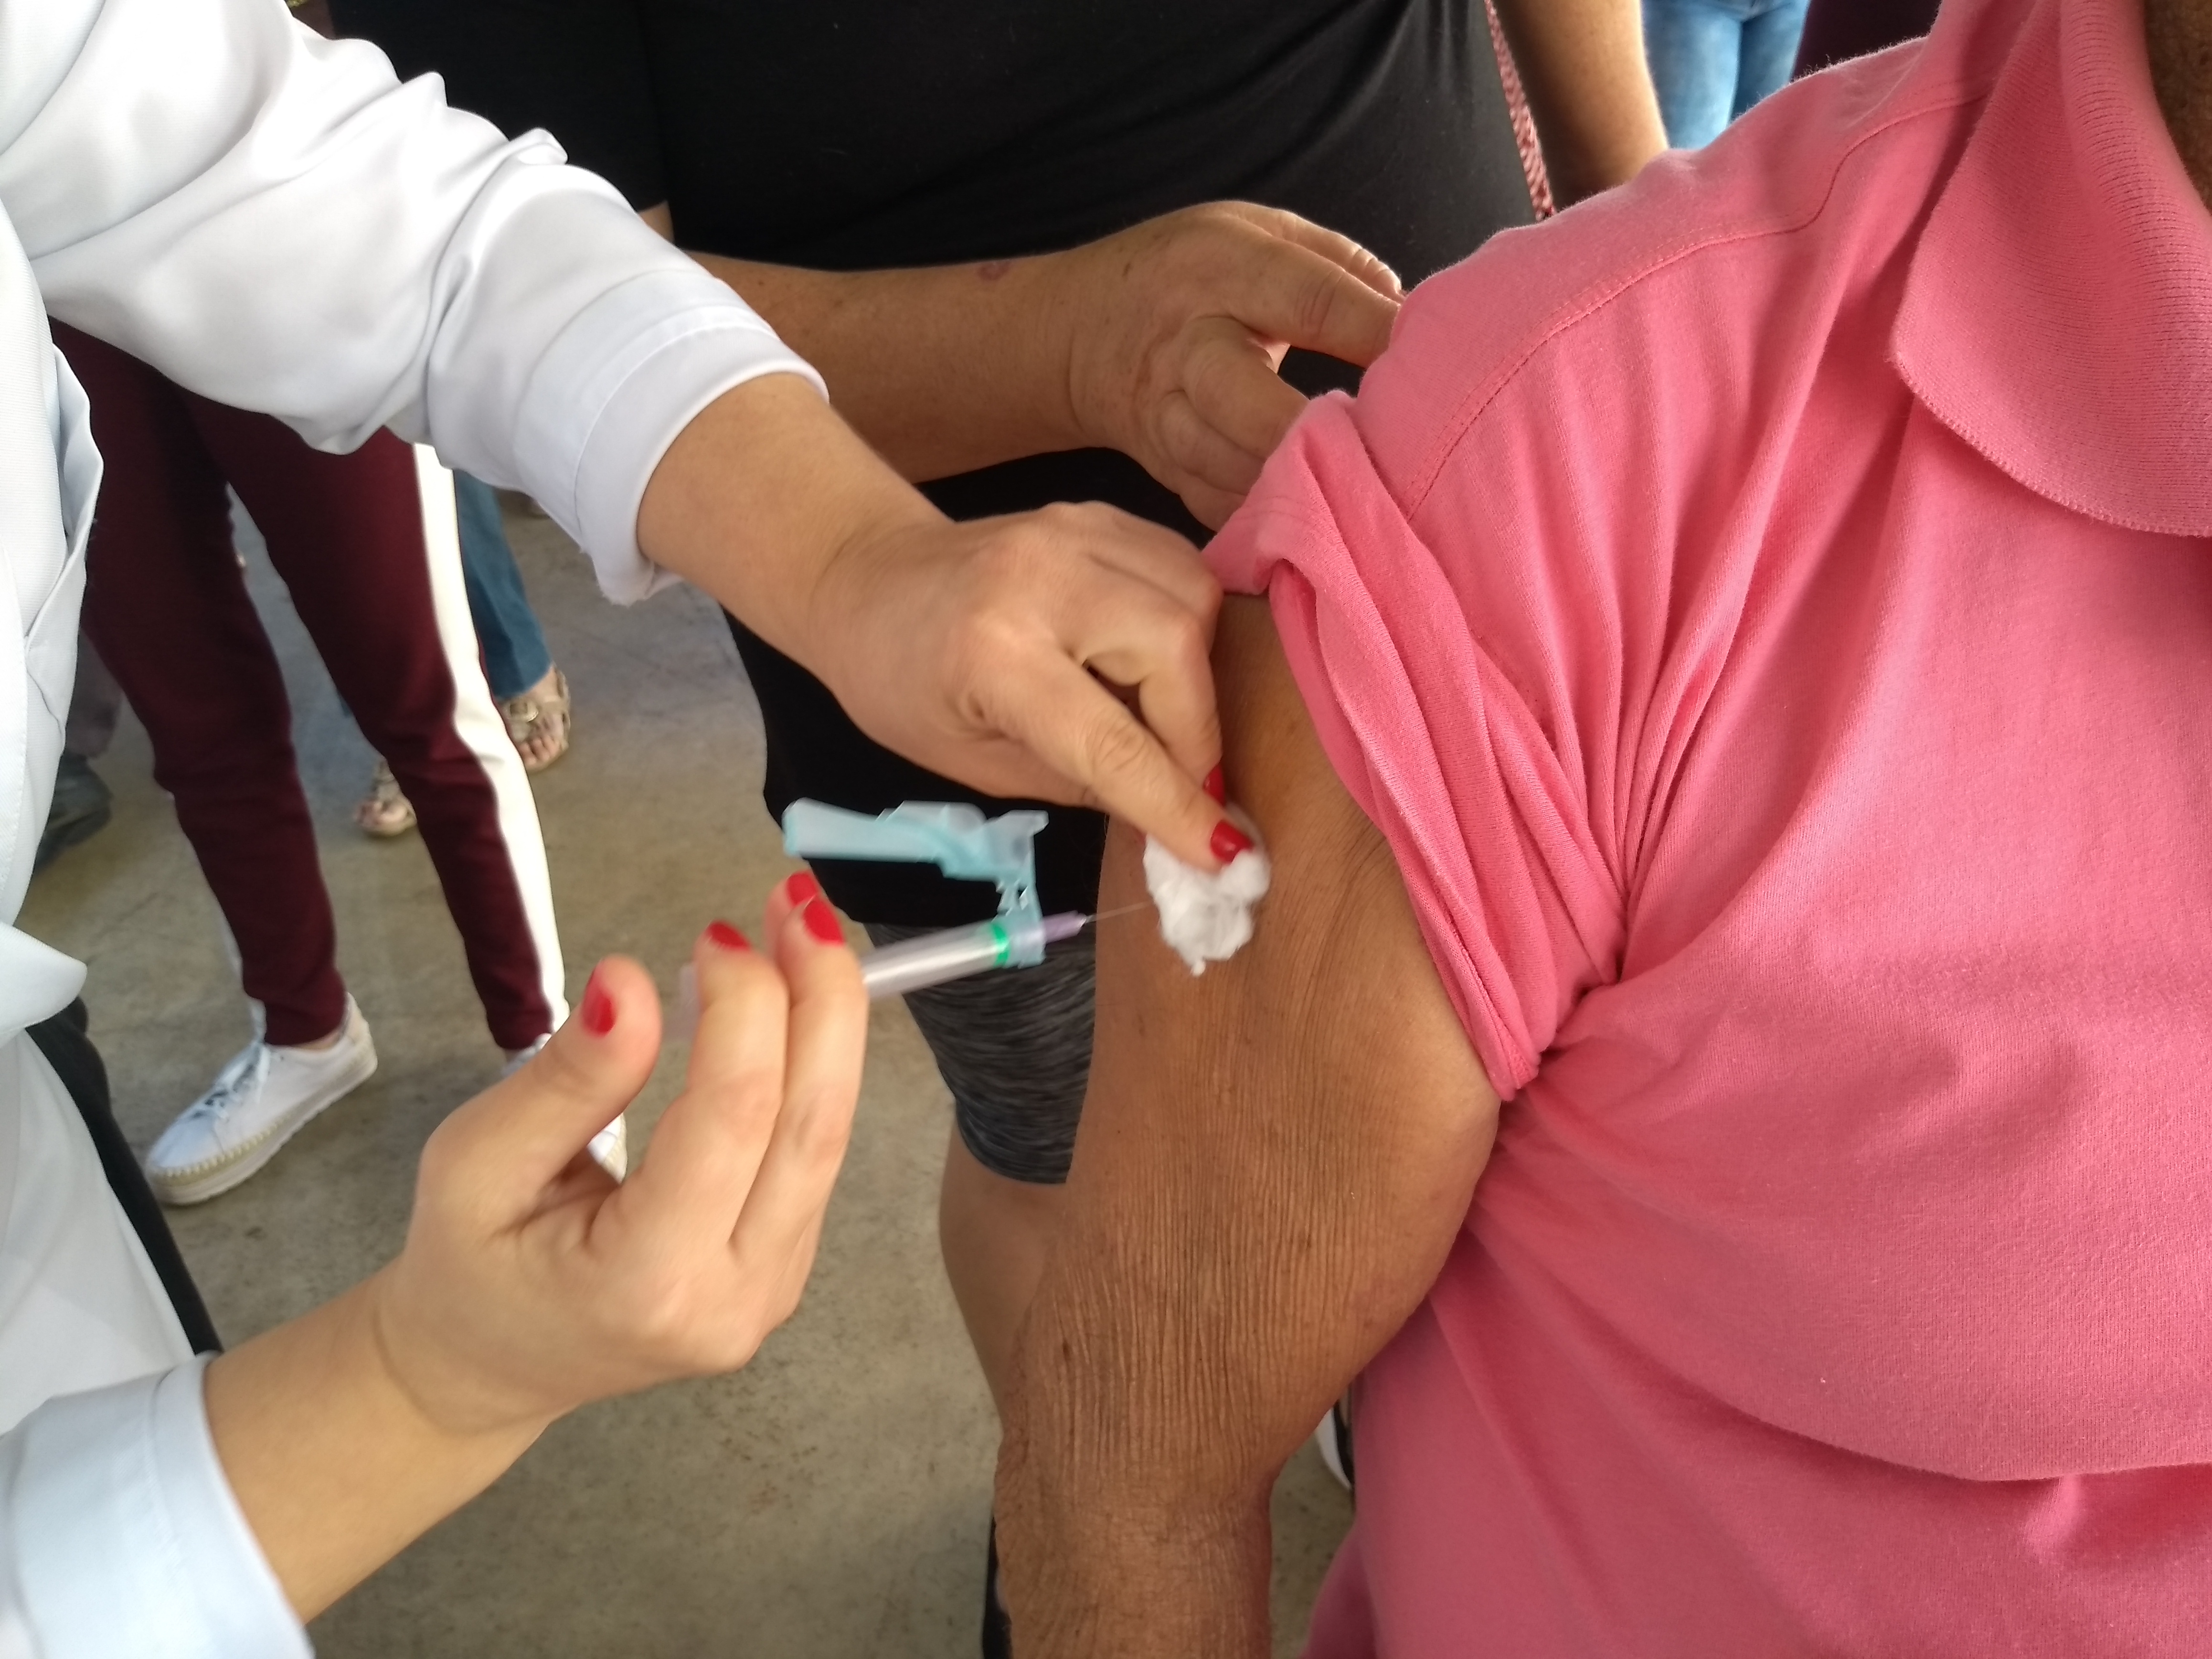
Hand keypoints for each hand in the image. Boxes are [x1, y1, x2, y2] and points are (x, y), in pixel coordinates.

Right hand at [368, 885, 865, 1436]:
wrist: (485, 1364)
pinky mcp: (783, 1270)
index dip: (742, 1011)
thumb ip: (565, 1080)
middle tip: (799, 904)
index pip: (732, 1119)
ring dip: (829, 1025)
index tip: (715, 935)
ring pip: (828, 1138)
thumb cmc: (467, 1263)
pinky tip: (787, 1004)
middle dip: (822, 1000)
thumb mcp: (474, 1163)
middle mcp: (732, 1298)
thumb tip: (628, 984)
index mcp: (647, 1283)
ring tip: (802, 933)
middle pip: (812, 1127)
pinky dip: (811, 1068)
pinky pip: (813, 1155)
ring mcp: (770, 1293)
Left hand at [639, 375, 1241, 868]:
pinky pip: (1180, 567)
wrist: (863, 577)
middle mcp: (1041, 579)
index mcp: (993, 655)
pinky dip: (1185, 625)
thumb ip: (1077, 783)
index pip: (1111, 740)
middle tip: (1183, 784)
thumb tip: (1174, 815)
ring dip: (1197, 677)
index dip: (1177, 803)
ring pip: (1193, 601)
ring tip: (1163, 721)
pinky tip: (1152, 661)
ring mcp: (1073, 531)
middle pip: (1175, 650)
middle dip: (1196, 733)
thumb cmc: (902, 685)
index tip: (1226, 857)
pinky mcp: (1095, 513)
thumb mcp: (973, 763)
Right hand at [1054, 203, 1402, 527]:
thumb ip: (1334, 264)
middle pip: (1239, 393)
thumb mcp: (1254, 231)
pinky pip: (1215, 505)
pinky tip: (1311, 518)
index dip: (1371, 329)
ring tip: (1354, 488)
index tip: (1435, 356)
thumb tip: (1412, 316)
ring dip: (1290, 481)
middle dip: (1305, 425)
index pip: (1306, 297)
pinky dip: (1265, 518)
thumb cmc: (1189, 275)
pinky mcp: (1163, 470)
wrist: (1078, 334)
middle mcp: (1186, 345)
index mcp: (1220, 268)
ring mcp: (1165, 416)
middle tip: (1373, 443)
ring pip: (1223, 463)